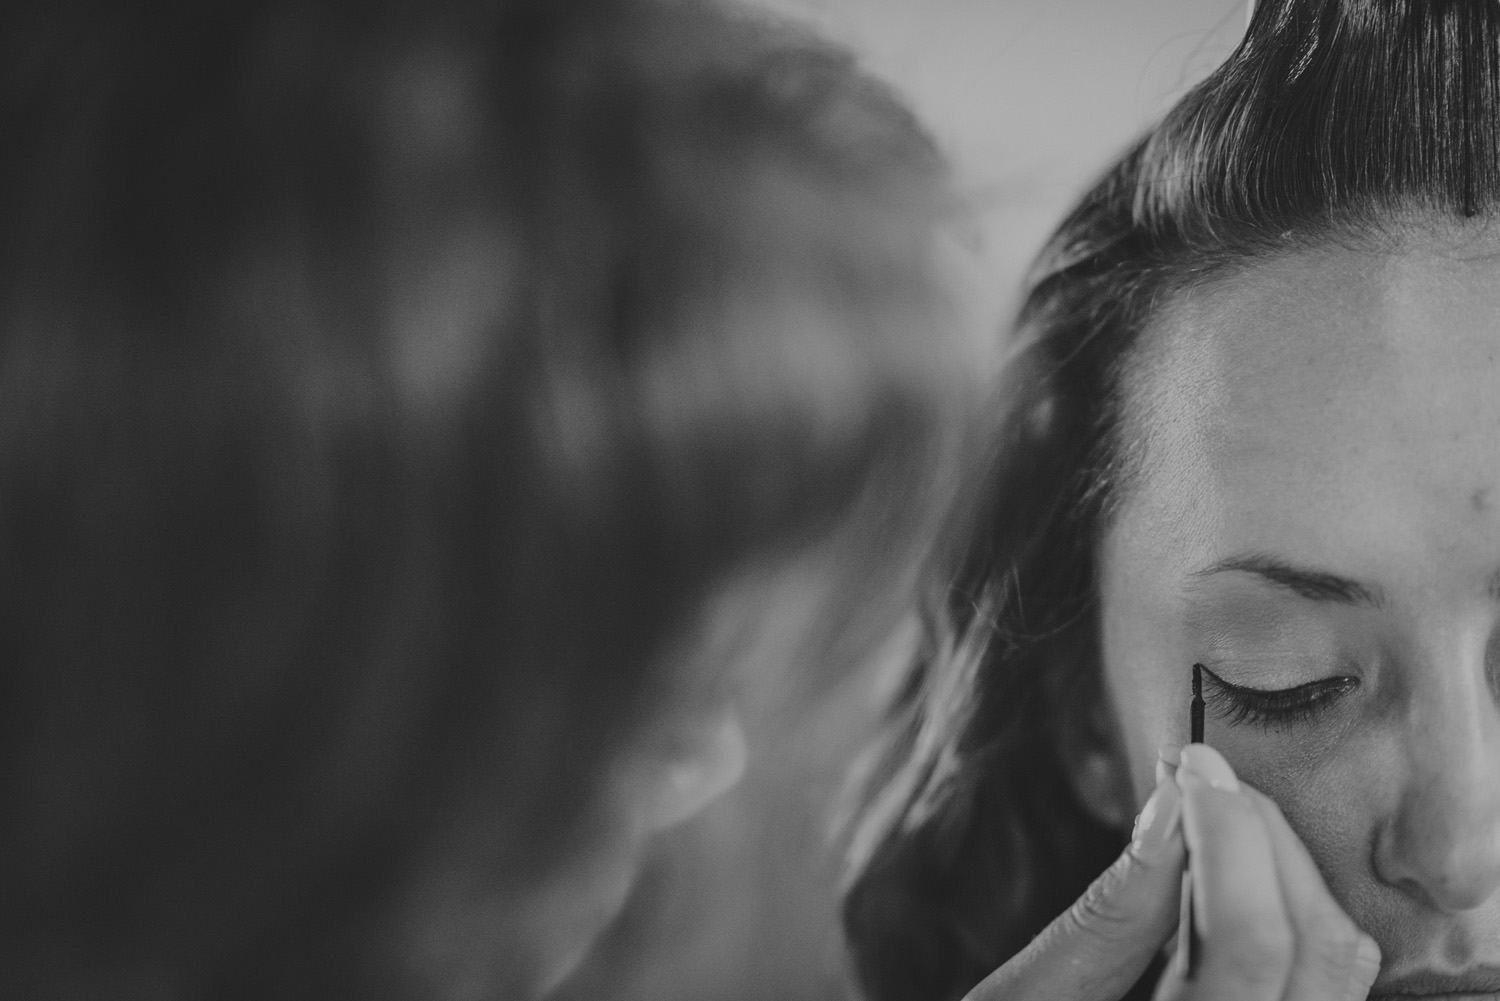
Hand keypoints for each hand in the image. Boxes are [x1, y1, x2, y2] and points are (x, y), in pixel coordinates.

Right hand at [960, 745, 1380, 1000]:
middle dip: (1265, 839)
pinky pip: (1322, 989)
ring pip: (1339, 970)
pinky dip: (1292, 918)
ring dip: (1288, 874)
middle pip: (1319, 950)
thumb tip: (1174, 805)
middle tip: (1200, 782)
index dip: (1231, 835)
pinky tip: (1229, 886)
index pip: (1256, 945)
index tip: (1189, 764)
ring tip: (1215, 824)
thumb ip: (1111, 916)